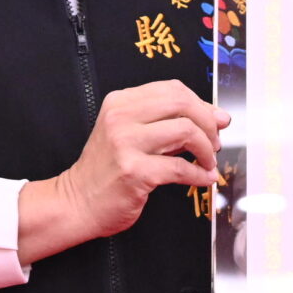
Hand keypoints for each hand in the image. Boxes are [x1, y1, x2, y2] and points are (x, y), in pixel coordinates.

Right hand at [18, 80, 225, 264]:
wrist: (77, 202)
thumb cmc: (107, 171)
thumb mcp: (129, 134)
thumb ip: (166, 123)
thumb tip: (215, 118)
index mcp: (120, 102)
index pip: (173, 90)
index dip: (202, 104)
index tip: (215, 120)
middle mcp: (121, 117)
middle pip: (182, 104)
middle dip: (208, 123)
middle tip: (215, 142)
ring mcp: (125, 143)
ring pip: (185, 131)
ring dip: (207, 148)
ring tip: (208, 161)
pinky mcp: (134, 171)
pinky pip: (180, 168)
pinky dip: (199, 174)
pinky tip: (203, 178)